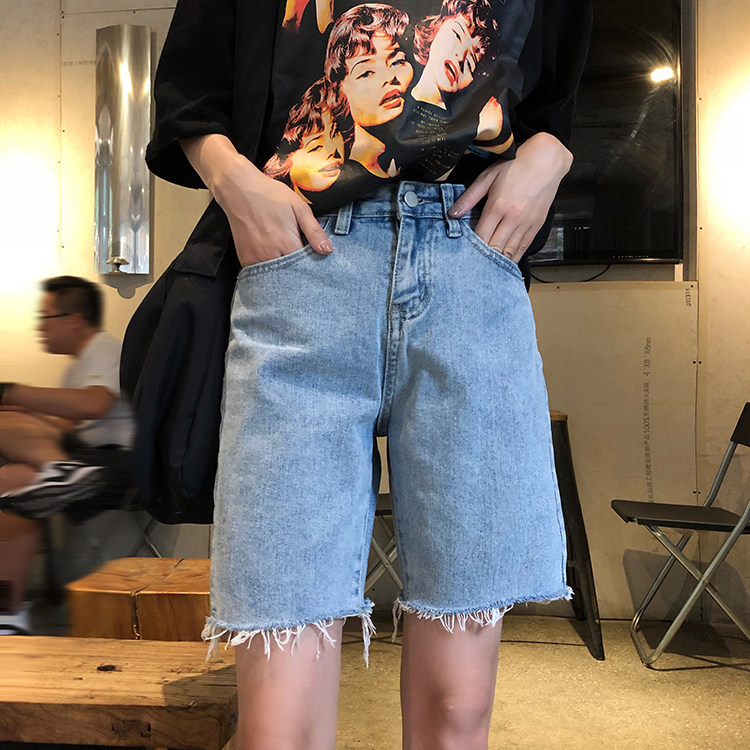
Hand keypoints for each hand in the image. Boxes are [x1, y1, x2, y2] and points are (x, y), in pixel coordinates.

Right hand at [181, 135, 332, 267]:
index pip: (306, 267)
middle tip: (301, 260)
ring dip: (284, 272)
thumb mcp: (299, 208)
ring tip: (288, 259)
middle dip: (299, 271)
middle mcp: (271, 256)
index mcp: (287, 244)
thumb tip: (327, 251)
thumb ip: (314, 231)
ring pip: (276, 276)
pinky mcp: (245, 260)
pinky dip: (270, 270)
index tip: (315, 260)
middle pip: (291, 274)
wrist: (239, 189)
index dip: (313, 265)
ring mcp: (256, 259)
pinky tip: (274, 259)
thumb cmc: (271, 196)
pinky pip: (261, 272)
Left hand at [449, 132, 572, 262]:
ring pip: (510, 251)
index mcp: (498, 206)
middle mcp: (513, 218)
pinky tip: (505, 262)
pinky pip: (524, 248)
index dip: (472, 249)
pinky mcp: (537, 225)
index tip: (464, 255)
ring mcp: (527, 223)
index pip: (481, 237)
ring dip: (499, 262)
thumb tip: (453, 213)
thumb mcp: (488, 176)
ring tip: (487, 269)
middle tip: (473, 267)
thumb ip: (469, 197)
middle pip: (495, 248)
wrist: (547, 160)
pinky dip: (513, 257)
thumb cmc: (516, 166)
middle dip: (484, 259)